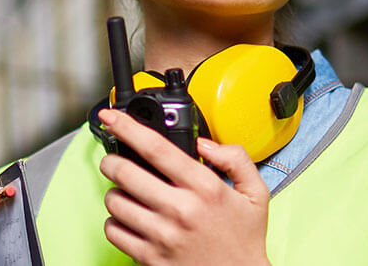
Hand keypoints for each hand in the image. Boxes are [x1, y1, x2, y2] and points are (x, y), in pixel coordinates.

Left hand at [98, 109, 272, 265]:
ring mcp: (162, 235)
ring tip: (128, 195)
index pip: (156, 148)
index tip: (112, 117)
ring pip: (115, 201)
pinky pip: (114, 231)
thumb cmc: (244, 241)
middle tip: (115, 161)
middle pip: (124, 172)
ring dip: (115, 193)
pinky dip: (115, 222)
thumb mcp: (255, 194)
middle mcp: (180, 209)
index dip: (127, 127)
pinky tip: (130, 220)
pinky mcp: (149, 257)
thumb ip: (236, 159)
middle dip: (112, 161)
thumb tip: (205, 144)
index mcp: (205, 188)